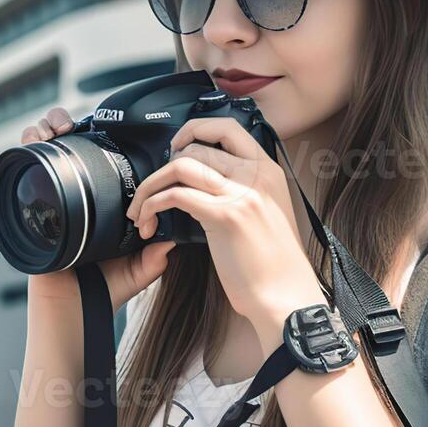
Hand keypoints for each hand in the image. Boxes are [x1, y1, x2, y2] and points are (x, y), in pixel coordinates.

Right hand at [20, 107, 175, 309]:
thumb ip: (156, 257)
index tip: (106, 123)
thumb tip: (174, 238)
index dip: (98, 135)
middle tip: (71, 123)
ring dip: (46, 127)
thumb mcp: (138, 270)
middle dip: (66, 123)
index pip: (98, 158)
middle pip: (67, 145)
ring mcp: (52, 199)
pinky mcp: (31, 206)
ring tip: (55, 126)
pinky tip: (37, 138)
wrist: (73, 312)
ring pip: (45, 149)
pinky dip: (28, 145)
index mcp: (101, 203)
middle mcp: (75, 197)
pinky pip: (26, 167)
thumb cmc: (104, 292)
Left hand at [124, 117, 325, 329]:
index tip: (175, 149)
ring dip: (149, 187)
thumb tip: (209, 185)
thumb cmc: (275, 266)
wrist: (288, 298)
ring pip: (180, 167)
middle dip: (160, 168)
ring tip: (139, 211)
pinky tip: (147, 223)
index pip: (227, 128)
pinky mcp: (225, 216)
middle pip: (195, 148)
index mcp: (268, 171)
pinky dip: (151, 205)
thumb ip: (246, 193)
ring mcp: (242, 193)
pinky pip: (175, 195)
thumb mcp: (267, 215)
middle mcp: (257, 175)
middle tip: (149, 192)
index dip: (194, 130)